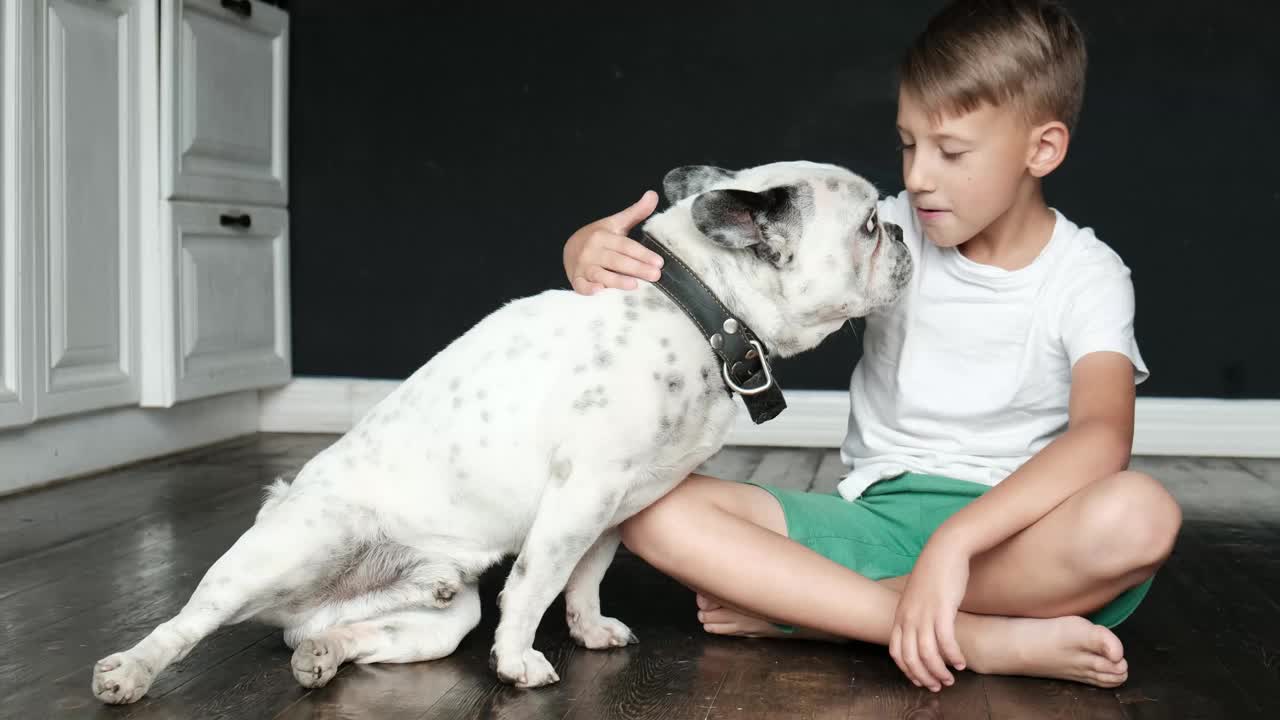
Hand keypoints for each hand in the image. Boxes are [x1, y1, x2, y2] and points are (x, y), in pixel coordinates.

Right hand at [563, 191, 662, 294]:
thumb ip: (636, 212)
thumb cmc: (599, 238)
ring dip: (616, 280)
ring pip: (600, 274)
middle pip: (617, 261)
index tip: (659, 262)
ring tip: (634, 285)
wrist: (570, 248)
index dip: (642, 254)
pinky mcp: (577, 280)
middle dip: (637, 268)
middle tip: (655, 275)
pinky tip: (599, 291)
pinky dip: (588, 289)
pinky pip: (581, 286)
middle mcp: (592, 251)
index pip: (626, 246)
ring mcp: (584, 266)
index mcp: (603, 236)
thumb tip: (653, 195)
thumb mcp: (615, 223)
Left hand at [889, 544, 969, 691]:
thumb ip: (915, 615)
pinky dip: (953, 656)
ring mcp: (924, 614)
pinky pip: (945, 641)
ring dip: (939, 671)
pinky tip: (961, 663)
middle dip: (923, 676)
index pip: (896, 652)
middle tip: (937, 686)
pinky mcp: (942, 610)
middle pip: (910, 658)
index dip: (907, 670)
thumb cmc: (933, 573)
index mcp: (900, 615)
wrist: (944, 550)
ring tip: (950, 679)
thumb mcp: (916, 597)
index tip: (920, 679)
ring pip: (927, 654)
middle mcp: (908, 617)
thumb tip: (921, 632)